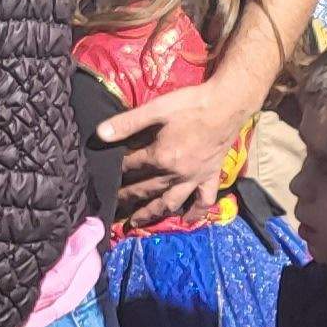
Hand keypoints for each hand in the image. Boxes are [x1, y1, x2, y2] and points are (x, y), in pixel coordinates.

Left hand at [99, 75, 249, 211]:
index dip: (118, 168)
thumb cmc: (191, 104)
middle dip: (127, 195)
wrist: (227, 104)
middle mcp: (176, 173)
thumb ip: (127, 123)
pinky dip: (195, 213)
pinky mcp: (211, 177)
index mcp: (161, 156)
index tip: (107, 170)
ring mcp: (194, 178)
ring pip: (169, 202)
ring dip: (151, 213)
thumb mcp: (156, 109)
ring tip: (137, 223)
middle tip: (113, 202)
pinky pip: (203, 200)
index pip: (131, 166)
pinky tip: (186, 220)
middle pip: (146, 188)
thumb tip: (99, 134)